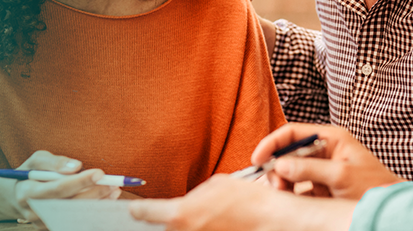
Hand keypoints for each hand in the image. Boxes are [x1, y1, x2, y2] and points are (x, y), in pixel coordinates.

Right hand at [9, 151, 119, 227]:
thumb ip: (55, 162)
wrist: (15, 196)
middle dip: (95, 194)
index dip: (80, 181)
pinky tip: (105, 201)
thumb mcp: (36, 160)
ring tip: (114, 191)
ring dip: (97, 204)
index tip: (100, 173)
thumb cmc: (29, 174)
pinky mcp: (51, 229)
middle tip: (113, 184)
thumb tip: (77, 166)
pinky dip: (92, 211)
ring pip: (76, 216)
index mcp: (27, 192)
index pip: (58, 188)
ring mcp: (43, 224)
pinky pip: (75, 222)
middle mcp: (34, 212)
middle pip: (70, 205)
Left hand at [128, 174, 278, 230]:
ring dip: (188, 227)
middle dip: (172, 221)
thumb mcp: (216, 185)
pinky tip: (216, 225)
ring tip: (210, 218)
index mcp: (180, 214)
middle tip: (192, 213)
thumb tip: (184, 203)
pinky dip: (203, 230)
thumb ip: (192, 196)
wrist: (275, 223)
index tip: (137, 208)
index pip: (143, 213)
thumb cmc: (249, 202)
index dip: (139, 209)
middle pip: (164, 228)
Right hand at [251, 123, 403, 199]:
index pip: (293, 133)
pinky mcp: (322, 188)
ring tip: (285, 194)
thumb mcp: (341, 176)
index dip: (273, 143)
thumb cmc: (376, 187)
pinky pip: (299, 189)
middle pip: (288, 153)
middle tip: (276, 185)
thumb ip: (309, 168)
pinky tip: (294, 201)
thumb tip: (279, 165)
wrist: (392, 210)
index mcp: (331, 139)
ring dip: (283, 183)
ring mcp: (323, 170)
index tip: (258, 158)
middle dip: (277, 167)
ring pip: (290, 172)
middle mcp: (325, 151)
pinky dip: (292, 195)